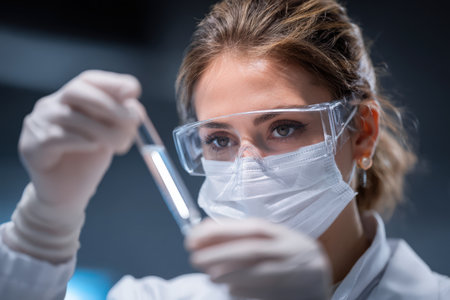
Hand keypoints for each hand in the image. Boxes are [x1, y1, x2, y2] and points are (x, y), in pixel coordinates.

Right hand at [3, 70, 142, 262]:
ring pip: (69, 116)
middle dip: (109, 104)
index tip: (134, 91)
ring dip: (101, 129)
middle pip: (77, 90)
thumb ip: (120, 120)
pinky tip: (94, 147)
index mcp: (73, 99)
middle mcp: (52, 105)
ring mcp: (38, 123)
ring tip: (119, 145)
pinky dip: (81, 140)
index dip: (112, 83)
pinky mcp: (31, 146)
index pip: (89, 80)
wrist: (68, 194)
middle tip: (132, 120)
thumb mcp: (110, 135)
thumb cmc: (88, 161)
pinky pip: (56, 137)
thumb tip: (135, 109)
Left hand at [185, 218, 331, 299]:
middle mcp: (289, 252)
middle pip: (253, 250)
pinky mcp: (290, 294)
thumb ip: (243, 236)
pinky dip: (245, 292)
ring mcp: (292, 274)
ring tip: (210, 275)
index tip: (195, 236)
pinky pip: (265, 294)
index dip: (222, 231)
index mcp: (283, 235)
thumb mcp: (271, 239)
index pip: (251, 228)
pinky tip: (231, 289)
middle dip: (220, 254)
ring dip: (230, 275)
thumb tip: (205, 233)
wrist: (320, 280)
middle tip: (195, 258)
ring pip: (259, 274)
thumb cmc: (288, 255)